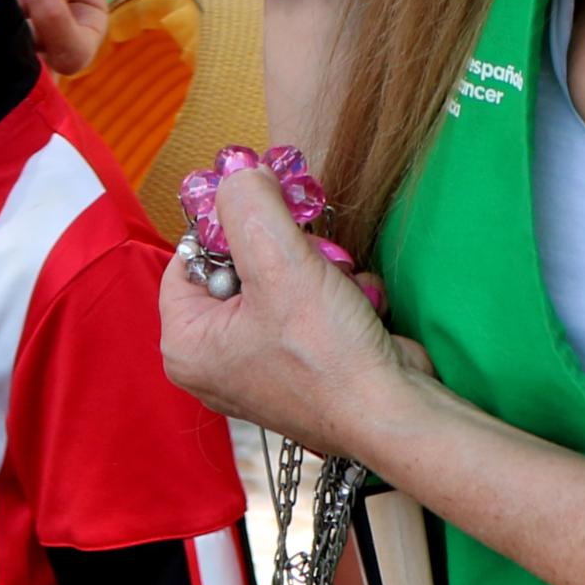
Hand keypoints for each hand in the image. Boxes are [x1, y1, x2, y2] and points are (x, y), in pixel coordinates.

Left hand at [155, 163, 417, 463]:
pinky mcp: (303, 364)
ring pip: (280, 280)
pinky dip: (336, 296)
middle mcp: (215, 359)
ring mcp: (260, 364)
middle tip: (312, 253)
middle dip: (284, 251)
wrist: (398, 414)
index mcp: (186, 344)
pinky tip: (358, 307)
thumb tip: (236, 170)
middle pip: (238, 265)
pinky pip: (307, 305)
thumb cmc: (329, 356)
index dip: (229, 226)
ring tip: (341, 285)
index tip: (267, 207)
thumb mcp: (280, 262)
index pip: (189, 255)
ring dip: (318, 270)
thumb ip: (249, 206)